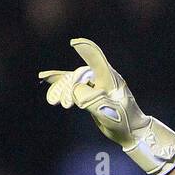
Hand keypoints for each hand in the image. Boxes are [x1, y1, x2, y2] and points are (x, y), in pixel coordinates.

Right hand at [39, 38, 174, 174]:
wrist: (130, 132)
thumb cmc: (123, 121)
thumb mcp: (107, 111)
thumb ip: (90, 99)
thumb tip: (73, 92)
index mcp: (109, 78)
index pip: (96, 58)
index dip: (86, 49)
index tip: (75, 43)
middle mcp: (102, 77)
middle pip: (78, 74)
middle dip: (66, 87)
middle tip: (62, 104)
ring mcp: (95, 84)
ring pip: (72, 80)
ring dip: (61, 89)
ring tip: (53, 102)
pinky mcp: (90, 92)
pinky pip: (72, 84)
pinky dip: (59, 83)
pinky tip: (44, 77)